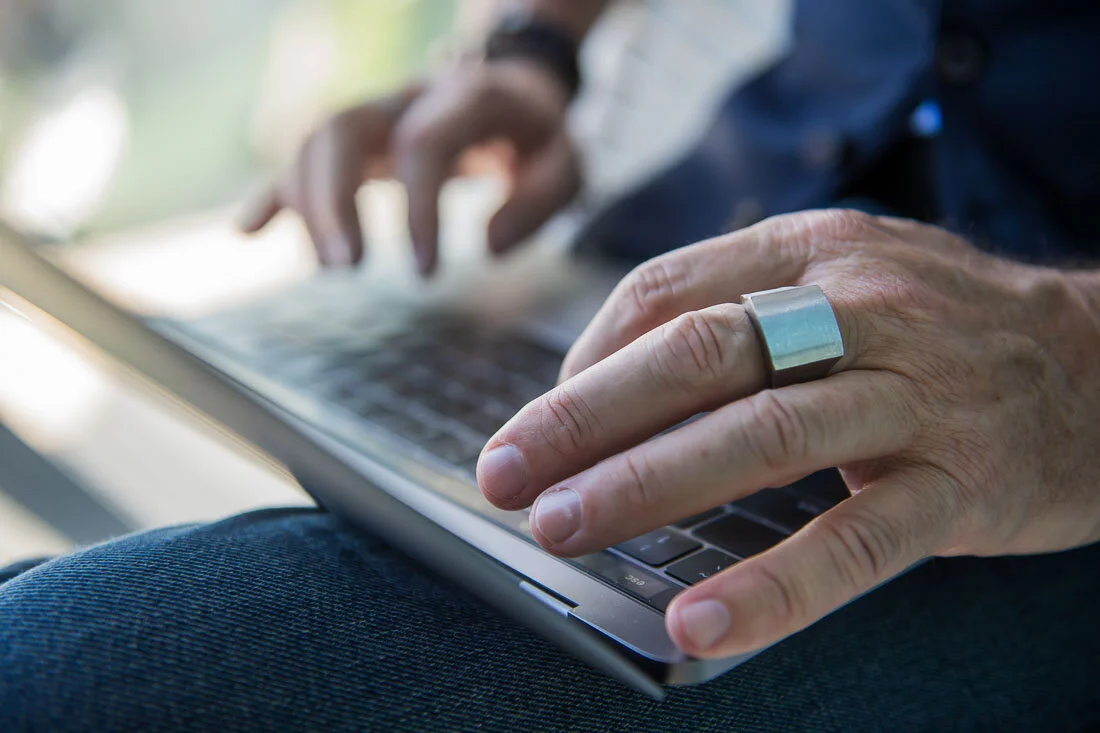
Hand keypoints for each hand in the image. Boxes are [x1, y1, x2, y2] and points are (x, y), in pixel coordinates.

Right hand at [239, 61, 580, 273]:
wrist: (515, 86)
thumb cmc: (539, 134)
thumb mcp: (568, 162)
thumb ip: (539, 201)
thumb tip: (486, 248)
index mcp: (464, 97)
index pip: (424, 146)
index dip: (418, 209)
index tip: (425, 271)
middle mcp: (407, 98)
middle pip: (345, 130)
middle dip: (335, 200)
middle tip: (347, 268)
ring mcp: (376, 113)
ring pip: (316, 139)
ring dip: (307, 204)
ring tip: (327, 267)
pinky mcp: (358, 137)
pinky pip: (303, 155)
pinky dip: (273, 192)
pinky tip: (247, 231)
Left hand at [476, 209, 1099, 657]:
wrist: (1099, 364)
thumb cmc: (938, 326)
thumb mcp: (840, 276)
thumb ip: (736, 310)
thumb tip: (604, 375)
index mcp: (810, 250)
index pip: (667, 293)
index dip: (585, 360)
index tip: (538, 420)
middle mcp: (858, 306)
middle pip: (695, 354)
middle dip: (583, 418)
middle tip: (505, 473)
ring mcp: (911, 395)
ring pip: (762, 435)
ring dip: (646, 485)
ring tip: (563, 527)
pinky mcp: (957, 483)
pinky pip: (855, 540)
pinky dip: (774, 585)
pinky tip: (700, 623)